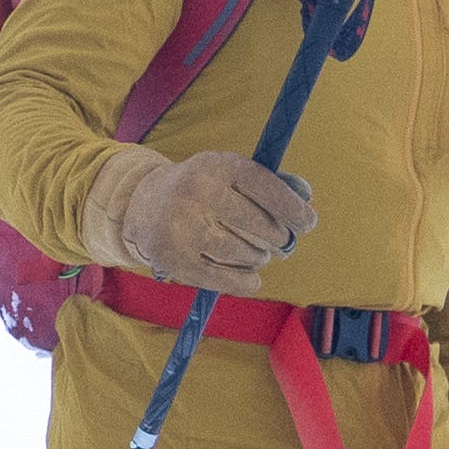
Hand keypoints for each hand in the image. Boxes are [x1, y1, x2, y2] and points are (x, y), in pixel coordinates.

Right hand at [84, 144, 314, 292]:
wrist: (141, 203)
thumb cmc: (201, 188)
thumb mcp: (228, 173)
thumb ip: (271, 182)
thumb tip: (305, 196)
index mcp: (215, 166)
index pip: (266, 188)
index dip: (293, 209)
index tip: (307, 223)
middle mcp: (196, 193)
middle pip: (261, 226)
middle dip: (279, 238)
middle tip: (279, 241)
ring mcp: (182, 228)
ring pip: (245, 254)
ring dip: (259, 257)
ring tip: (255, 253)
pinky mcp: (173, 260)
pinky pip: (227, 280)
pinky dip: (247, 281)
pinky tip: (251, 277)